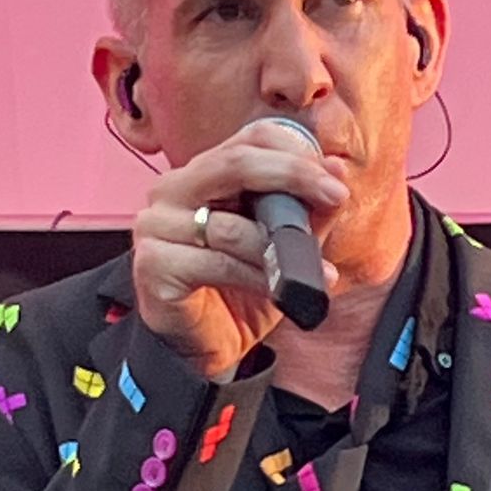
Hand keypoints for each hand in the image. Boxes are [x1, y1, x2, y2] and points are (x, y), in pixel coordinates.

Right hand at [132, 120, 346, 377]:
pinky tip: (283, 290)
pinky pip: (217, 263)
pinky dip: (258, 277)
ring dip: (281, 247)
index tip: (334, 179)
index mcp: (203, 174)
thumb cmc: (240, 294)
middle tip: (335, 196)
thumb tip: (337, 173)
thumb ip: (306, 211)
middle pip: (236, 162)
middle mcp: (171, 190)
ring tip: (316, 269)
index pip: (249, 139)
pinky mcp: (153, 265)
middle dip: (293, 175)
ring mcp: (156, 226)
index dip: (295, 151)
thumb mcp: (283, 246)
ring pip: (231, 224)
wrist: (206, 350)